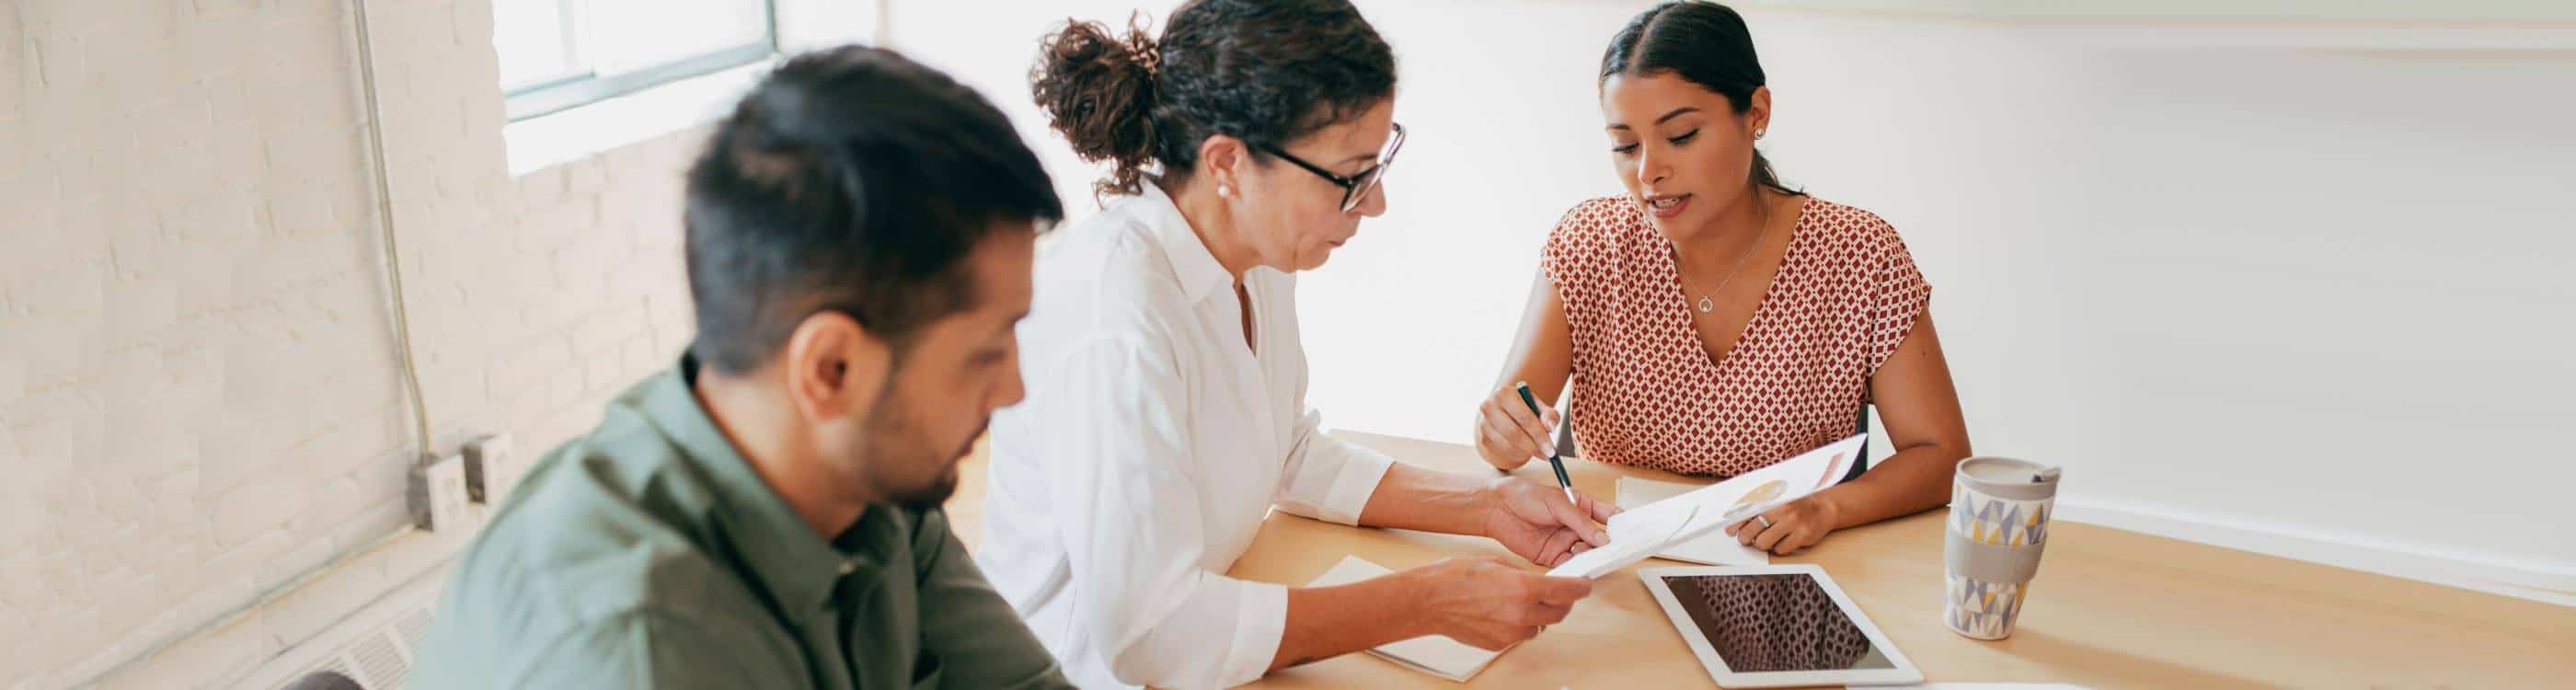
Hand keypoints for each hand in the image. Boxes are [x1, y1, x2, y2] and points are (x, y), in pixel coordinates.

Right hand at [1408, 557, 1594, 649]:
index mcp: (1524, 588)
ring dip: (1539, 614)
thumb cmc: (1456, 577)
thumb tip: (1541, 581)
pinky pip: (1521, 634)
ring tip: (1520, 601)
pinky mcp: (1501, 644)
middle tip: (1557, 592)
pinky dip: (1520, 624)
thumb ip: (1524, 574)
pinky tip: (1503, 612)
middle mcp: (1522, 613)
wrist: (1431, 601)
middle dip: (1563, 602)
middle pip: (1560, 612)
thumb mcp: (1497, 563)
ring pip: (1541, 625)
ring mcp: (1512, 632)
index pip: (1569, 591)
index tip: (1583, 585)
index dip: (1581, 587)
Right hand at [1474, 382, 1559, 470]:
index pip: (1525, 417)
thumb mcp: (1539, 407)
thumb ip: (1549, 415)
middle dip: (1533, 447)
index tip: (1552, 449)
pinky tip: (1525, 450)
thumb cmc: (1525, 409)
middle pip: (1514, 433)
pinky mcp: (1483, 438)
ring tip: (1538, 451)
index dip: (1540, 435)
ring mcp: (1483, 423)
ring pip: (1508, 445)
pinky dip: (1518, 454)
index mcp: (1505, 394)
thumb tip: (1550, 426)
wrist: (1503, 412)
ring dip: (1526, 452)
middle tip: (1548, 455)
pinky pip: (1503, 452)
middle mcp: (1490, 406)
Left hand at [1481, 477, 1614, 566]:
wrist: (1497, 508)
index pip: (1607, 516)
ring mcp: (1566, 541)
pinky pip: (1570, 564)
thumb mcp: (1558, 504)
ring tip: (1599, 560)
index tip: (1631, 534)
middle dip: (1610, 546)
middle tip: (1619, 553)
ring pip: (1587, 553)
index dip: (1620, 525)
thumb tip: (1603, 539)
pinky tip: (1582, 569)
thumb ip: (1581, 522)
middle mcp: (1576, 526)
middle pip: (1600, 539)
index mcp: (1582, 506)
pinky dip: (1577, 568)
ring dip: (1594, 557)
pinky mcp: (1553, 556)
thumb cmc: (1526, 496)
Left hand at [1724, 492, 1842, 555]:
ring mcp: (1793, 522)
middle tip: (1745, 540)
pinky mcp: (1802, 535)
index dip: (1736, 524)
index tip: (1729, 531)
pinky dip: (1778, 549)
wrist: (1824, 507)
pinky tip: (1782, 542)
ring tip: (1766, 540)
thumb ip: (1759, 508)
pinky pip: (1780, 550)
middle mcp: (1782, 509)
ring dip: (1762, 544)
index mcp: (1774, 499)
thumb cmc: (1796, 505)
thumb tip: (1736, 524)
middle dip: (1745, 538)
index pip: (1748, 512)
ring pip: (1764, 542)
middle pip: (1753, 529)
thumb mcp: (1778, 501)